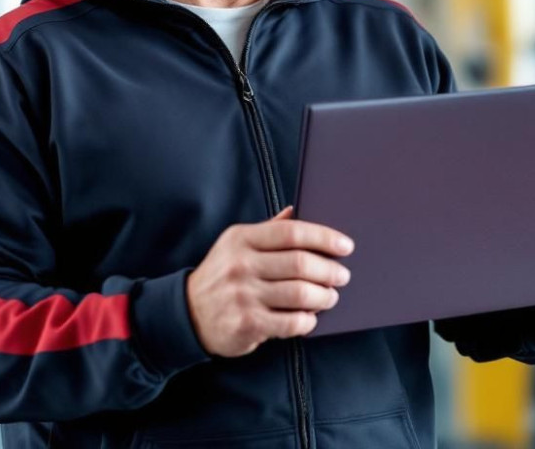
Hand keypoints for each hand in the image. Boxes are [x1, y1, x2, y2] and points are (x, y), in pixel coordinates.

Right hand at [187, 206, 352, 357]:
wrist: (188, 313)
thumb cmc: (223, 275)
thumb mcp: (237, 245)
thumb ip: (268, 230)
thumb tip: (296, 210)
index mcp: (241, 239)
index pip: (291, 232)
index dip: (324, 237)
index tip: (346, 246)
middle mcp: (241, 265)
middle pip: (300, 263)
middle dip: (330, 270)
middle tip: (343, 276)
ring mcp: (243, 295)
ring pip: (300, 294)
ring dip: (324, 297)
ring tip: (331, 297)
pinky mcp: (247, 323)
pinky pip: (291, 322)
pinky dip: (308, 321)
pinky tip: (310, 318)